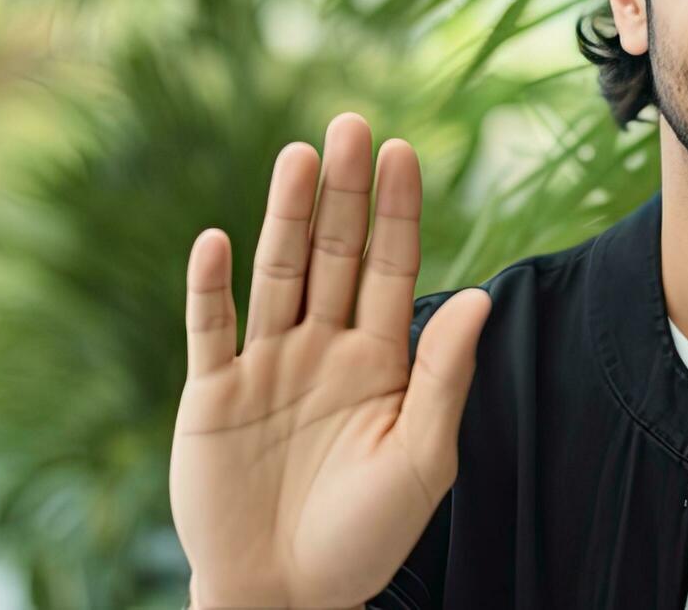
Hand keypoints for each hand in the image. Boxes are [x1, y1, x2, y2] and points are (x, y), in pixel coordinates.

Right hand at [170, 113, 491, 608]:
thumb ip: (444, 378)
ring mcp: (266, 366)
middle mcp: (322, 349)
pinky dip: (210, 286)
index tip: (404, 150)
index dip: (396, 210)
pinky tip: (218, 240)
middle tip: (350, 125)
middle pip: (332, 253)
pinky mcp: (214, 394)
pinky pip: (211, 328)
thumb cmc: (364, 537)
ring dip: (284, 215)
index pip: (390, 267)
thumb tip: (477, 297)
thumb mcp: (420, 461)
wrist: (285, 597)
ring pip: (277, 274)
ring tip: (297, 157)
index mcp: (379, 361)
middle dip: (342, 192)